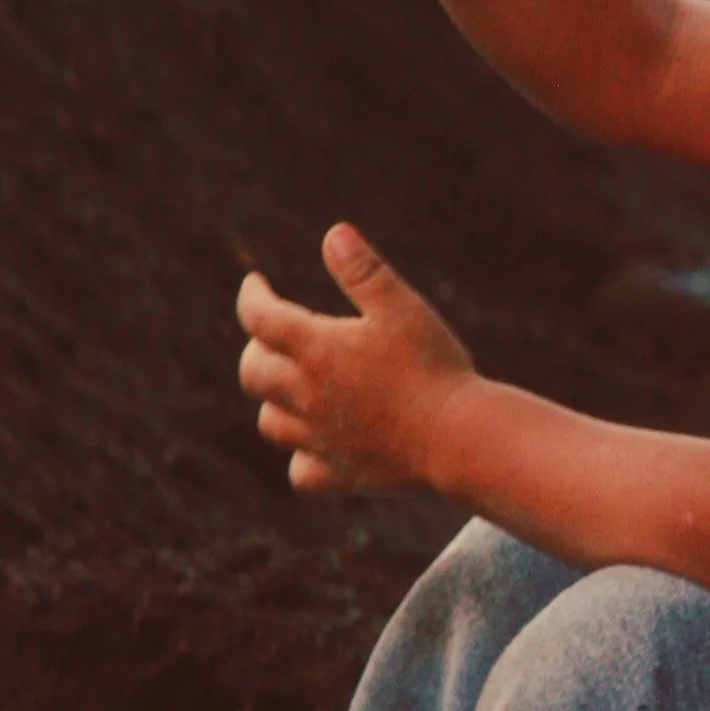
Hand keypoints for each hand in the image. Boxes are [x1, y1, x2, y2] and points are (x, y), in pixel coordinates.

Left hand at [237, 231, 475, 492]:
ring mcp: (320, 441)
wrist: (458, 437)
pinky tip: (318, 445)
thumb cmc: (434, 365)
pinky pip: (301, 472)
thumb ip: (364, 272)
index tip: (256, 284)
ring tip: (294, 386)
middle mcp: (306, 397)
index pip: (259, 317)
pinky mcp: (341, 475)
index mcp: (316, 349)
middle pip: (253, 372)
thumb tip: (334, 234)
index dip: (251, 296)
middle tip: (275, 334)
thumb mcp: (402, 307)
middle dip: (257, 348)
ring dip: (274, 400)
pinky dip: (301, 457)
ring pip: (270, 423)